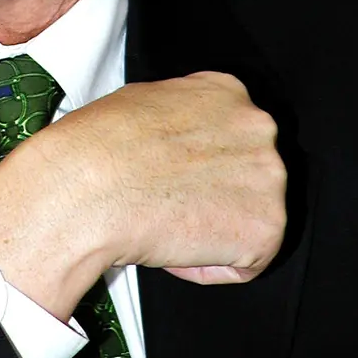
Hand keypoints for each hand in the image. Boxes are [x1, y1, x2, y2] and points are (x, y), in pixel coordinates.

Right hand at [0, 72, 285, 319]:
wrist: (88, 189)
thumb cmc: (99, 146)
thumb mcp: (141, 100)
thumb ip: (178, 116)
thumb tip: (175, 136)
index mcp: (226, 92)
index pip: (231, 133)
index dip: (202, 163)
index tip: (178, 177)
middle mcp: (258, 128)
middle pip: (247, 172)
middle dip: (213, 193)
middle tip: (170, 202)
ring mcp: (269, 178)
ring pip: (249, 216)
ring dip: (212, 229)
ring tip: (166, 222)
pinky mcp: (267, 228)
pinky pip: (245, 262)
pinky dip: (208, 265)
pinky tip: (173, 245)